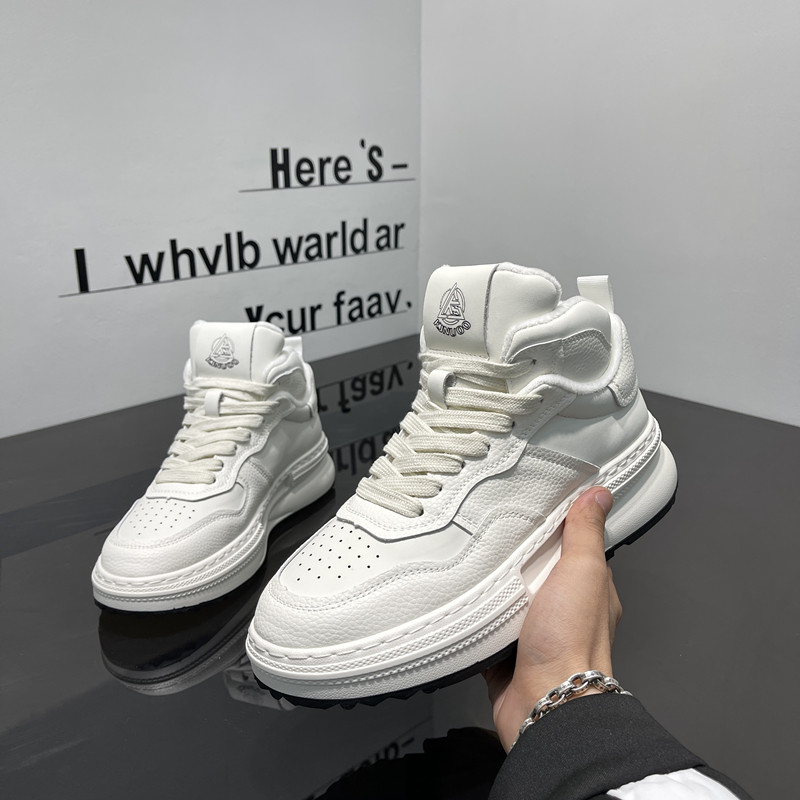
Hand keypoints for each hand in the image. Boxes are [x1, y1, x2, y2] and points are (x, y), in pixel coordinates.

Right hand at [484, 487, 621, 750]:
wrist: (543, 703)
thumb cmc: (570, 644)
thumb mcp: (583, 572)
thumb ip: (586, 534)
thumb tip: (599, 496)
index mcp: (590, 592)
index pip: (577, 548)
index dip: (561, 526)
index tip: (541, 504)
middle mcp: (564, 613)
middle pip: (539, 572)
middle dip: (519, 555)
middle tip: (497, 527)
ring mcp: (535, 633)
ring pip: (510, 598)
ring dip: (495, 586)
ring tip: (475, 556)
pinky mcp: (506, 652)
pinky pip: (486, 626)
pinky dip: (475, 615)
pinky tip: (463, 598)